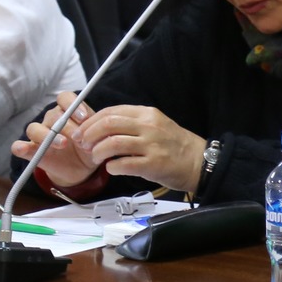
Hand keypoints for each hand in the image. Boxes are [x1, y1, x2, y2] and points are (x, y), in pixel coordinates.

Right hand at [11, 95, 101, 193]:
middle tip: (80, 138)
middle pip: (53, 115)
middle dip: (68, 126)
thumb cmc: (89, 147)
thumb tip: (96, 130)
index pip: (65, 98)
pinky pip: (19, 146)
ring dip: (48, 136)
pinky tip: (24, 149)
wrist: (83, 168)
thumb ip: (95, 131)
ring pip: (34, 128)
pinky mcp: (32, 151)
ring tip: (63, 144)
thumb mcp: (97, 137)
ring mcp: (40, 135)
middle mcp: (51, 120)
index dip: (73, 105)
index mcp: (67, 111)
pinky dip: (20, 147)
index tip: (85, 118)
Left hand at [68, 105, 206, 192]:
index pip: (111, 112)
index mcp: (147, 114)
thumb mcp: (156, 124)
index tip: (83, 132)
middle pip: (108, 124)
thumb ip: (132, 122)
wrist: (198, 162)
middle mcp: (149, 126)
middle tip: (84, 145)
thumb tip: (102, 126)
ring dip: (97, 152)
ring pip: (112, 144)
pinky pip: (122, 164)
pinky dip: (111, 167)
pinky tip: (111, 168)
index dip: (91, 122)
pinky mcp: (153, 164)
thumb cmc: (174, 145)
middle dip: (89, 135)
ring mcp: (151, 145)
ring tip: (96, 158)